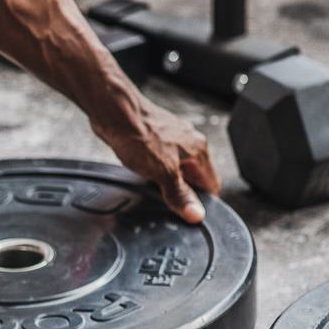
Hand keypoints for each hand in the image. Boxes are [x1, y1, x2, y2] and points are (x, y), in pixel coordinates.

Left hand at [94, 101, 220, 223]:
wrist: (116, 112)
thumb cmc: (140, 134)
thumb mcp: (163, 173)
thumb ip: (180, 194)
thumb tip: (196, 214)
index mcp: (199, 150)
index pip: (212, 184)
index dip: (205, 203)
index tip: (194, 215)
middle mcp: (189, 141)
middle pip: (195, 176)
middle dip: (184, 192)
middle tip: (171, 205)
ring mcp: (172, 138)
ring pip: (178, 166)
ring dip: (169, 180)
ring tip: (155, 189)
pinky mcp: (154, 136)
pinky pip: (162, 158)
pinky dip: (156, 168)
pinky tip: (144, 172)